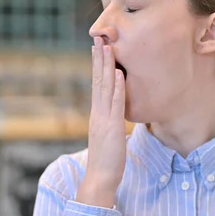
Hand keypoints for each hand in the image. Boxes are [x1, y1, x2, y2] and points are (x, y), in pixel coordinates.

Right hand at [76, 36, 126, 207]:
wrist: (100, 178)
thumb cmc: (107, 159)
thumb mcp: (108, 135)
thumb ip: (110, 122)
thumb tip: (116, 112)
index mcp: (97, 114)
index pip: (96, 85)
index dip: (97, 66)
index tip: (98, 48)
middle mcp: (97, 113)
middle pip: (97, 81)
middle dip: (99, 59)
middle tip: (99, 38)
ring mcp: (103, 119)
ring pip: (104, 87)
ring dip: (106, 66)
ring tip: (108, 47)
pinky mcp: (112, 127)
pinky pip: (114, 104)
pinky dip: (116, 87)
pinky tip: (118, 73)